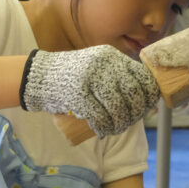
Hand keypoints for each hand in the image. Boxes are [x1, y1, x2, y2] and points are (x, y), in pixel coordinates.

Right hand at [19, 45, 159, 137]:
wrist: (40, 76)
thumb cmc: (73, 76)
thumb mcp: (98, 67)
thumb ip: (118, 76)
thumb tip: (148, 100)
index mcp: (110, 56)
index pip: (141, 76)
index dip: (149, 94)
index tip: (148, 106)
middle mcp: (103, 64)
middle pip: (132, 93)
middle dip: (136, 112)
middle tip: (130, 120)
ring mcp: (90, 79)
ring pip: (118, 107)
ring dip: (120, 123)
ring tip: (116, 128)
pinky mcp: (78, 95)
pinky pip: (100, 116)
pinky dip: (104, 127)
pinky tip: (103, 131)